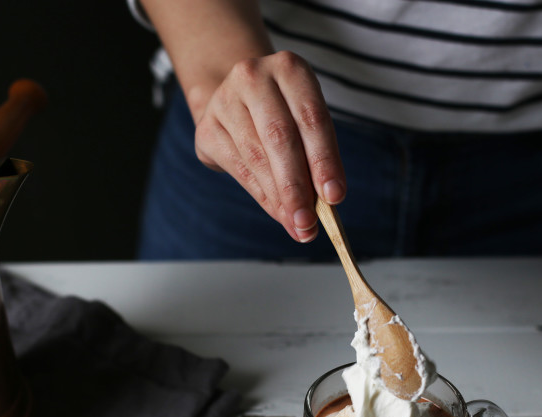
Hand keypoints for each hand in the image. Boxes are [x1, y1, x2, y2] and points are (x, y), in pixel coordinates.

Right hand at [189, 51, 345, 242]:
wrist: (235, 98)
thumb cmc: (282, 112)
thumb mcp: (305, 119)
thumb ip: (316, 155)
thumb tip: (326, 203)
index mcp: (289, 67)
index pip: (312, 118)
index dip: (324, 160)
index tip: (334, 197)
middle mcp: (253, 77)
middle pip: (281, 138)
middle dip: (297, 186)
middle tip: (309, 223)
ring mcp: (225, 101)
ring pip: (257, 158)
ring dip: (280, 198)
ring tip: (297, 225)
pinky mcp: (207, 127)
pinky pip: (239, 168)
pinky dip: (262, 195)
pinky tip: (277, 212)